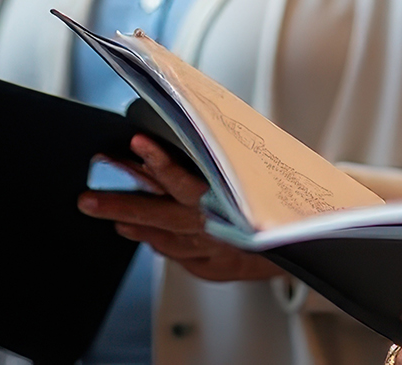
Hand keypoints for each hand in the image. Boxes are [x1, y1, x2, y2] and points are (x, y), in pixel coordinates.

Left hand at [77, 135, 282, 282]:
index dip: (158, 161)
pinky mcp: (214, 269)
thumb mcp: (265, 172)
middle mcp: (214, 228)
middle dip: (120, 204)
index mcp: (227, 201)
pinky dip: (160, 244)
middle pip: (158, 215)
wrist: (314, 245)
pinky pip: (179, 256)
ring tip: (107, 213)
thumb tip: (203, 132)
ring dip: (134, 223)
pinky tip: (144, 236)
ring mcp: (211, 252)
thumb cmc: (290, 206)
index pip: (183, 179)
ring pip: (163, 238)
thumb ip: (232, 159)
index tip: (137, 144)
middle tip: (88, 200)